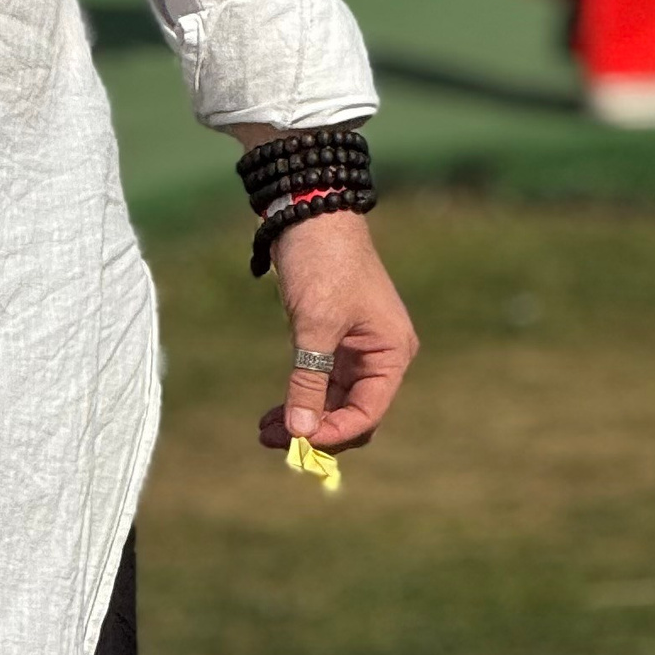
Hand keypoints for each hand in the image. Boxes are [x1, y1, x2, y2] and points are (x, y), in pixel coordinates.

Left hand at [259, 214, 418, 454]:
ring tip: (263, 433)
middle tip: (271, 442)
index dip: (335, 432)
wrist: (308, 212)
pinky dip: (299, 396)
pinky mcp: (331, 338)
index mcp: (391, 353)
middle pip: (352, 411)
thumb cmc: (322, 264)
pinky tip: (272, 414)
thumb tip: (299, 432)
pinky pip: (320, 381)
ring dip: (302, 417)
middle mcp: (379, 355)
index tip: (297, 443)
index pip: (368, 412)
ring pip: (333, 400)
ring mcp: (355, 348)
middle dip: (314, 429)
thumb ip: (308, 379)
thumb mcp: (314, 325)